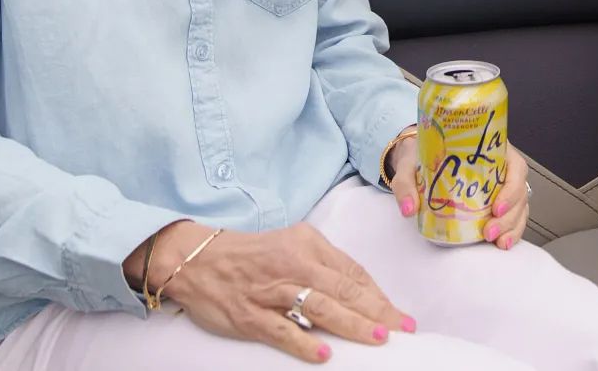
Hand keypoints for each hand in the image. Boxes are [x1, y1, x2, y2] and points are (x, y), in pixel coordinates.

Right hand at [128, 219, 414, 361]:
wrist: (196, 258)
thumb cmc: (250, 255)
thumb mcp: (291, 246)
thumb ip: (323, 266)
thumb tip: (359, 294)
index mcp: (307, 243)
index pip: (352, 272)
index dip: (378, 295)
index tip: (399, 315)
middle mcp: (293, 263)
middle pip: (344, 288)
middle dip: (376, 311)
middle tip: (402, 329)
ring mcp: (270, 290)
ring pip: (319, 306)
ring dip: (351, 323)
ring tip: (377, 338)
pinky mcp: (248, 313)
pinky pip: (280, 329)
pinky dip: (303, 342)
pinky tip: (325, 355)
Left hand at [389, 138, 530, 250]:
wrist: (420, 158)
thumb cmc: (422, 155)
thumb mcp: (411, 164)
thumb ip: (407, 183)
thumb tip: (408, 209)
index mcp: (490, 150)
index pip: (515, 166)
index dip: (512, 188)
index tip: (495, 207)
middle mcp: (501, 166)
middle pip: (520, 190)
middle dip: (509, 215)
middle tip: (489, 232)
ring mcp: (501, 185)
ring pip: (520, 205)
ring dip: (512, 226)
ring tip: (498, 242)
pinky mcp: (497, 201)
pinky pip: (514, 215)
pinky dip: (512, 230)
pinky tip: (503, 243)